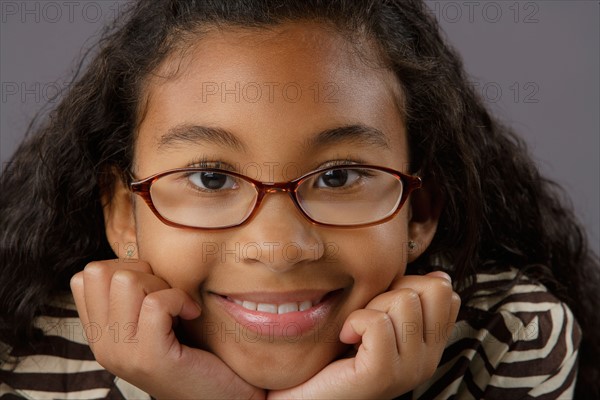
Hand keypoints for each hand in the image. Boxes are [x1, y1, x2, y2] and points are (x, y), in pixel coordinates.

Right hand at [70, 260, 265, 399]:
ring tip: (178, 307)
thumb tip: (137, 255)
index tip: (151, 288)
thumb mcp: (153, 323)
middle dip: (141, 272)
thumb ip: (134, 297)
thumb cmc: (194, 353)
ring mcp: (123, 354)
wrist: (221, 397)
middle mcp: (102, 346)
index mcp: (100, 335)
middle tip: (166, 296)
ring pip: (125, 281)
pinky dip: (180, 299)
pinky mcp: (150, 358)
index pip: (85, 276)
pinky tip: (192, 315)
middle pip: (101, 271)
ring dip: (160, 285)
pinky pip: (157, 303)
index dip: (124, 268)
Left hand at [268, 272, 460, 398]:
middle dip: (393, 290)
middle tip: (368, 316)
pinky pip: (378, 323)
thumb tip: (439, 275)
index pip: (447, 293)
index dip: (411, 284)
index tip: (383, 305)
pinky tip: (345, 338)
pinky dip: (355, 321)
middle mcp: (427, 360)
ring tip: (355, 331)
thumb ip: (405, 298)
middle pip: (434, 290)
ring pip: (404, 300)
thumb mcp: (379, 318)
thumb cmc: (335, 352)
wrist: (307, 393)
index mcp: (430, 346)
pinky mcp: (382, 376)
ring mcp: (408, 371)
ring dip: (371, 306)